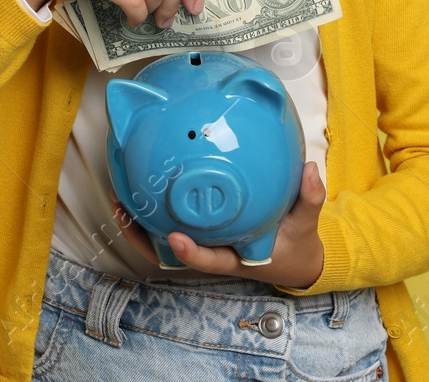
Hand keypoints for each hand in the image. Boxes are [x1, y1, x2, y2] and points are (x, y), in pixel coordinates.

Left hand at [109, 161, 326, 290]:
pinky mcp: (200, 234)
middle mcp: (214, 253)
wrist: (293, 259)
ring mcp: (203, 245)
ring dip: (138, 224)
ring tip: (119, 197)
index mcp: (237, 257)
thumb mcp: (306, 225)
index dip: (191, 253)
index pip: (211, 260)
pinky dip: (151, 212)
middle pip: (170, 254)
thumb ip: (308, 198)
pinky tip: (139, 186)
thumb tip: (309, 169)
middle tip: (124, 208)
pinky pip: (169, 225)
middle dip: (143, 237)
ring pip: (160, 243)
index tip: (175, 238)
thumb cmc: (296, 245)